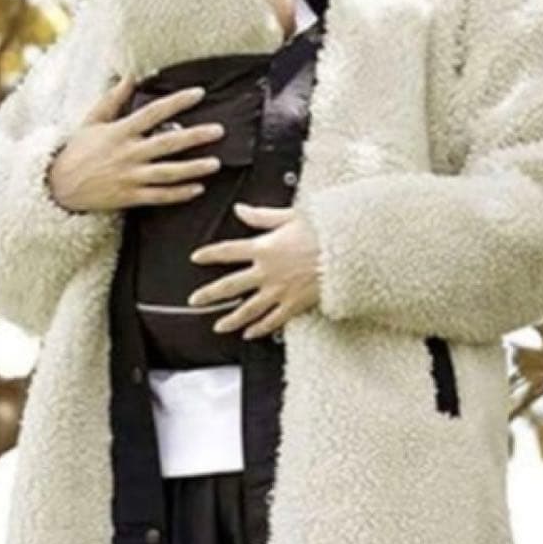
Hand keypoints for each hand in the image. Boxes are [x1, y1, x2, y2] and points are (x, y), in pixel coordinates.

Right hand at [46, 75, 226, 210]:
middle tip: (219, 131)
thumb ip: (113, 98)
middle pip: (166, 143)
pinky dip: (179, 194)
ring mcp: (129, 177)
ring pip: (167, 173)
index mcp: (120, 131)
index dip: (177, 102)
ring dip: (193, 169)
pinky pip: (159, 196)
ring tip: (215, 164)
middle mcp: (127, 153)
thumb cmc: (77, 150)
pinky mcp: (129, 197)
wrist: (58, 186)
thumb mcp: (92, 120)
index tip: (199, 94)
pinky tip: (198, 189)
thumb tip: (129, 75)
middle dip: (194, 137)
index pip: (153, 112)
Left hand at [188, 203, 320, 338]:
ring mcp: (279, 291)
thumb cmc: (323, 231)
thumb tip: (240, 209)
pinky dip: (259, 329)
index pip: (227, 251)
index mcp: (263, 247)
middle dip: (209, 294)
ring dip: (230, 320)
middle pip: (230, 286)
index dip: (209, 254)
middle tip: (195, 300)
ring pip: (248, 310)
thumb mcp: (290, 216)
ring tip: (218, 327)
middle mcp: (266, 272)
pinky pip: (272, 321)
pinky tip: (249, 334)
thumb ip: (261, 216)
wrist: (347, 252)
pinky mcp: (293, 305)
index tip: (196, 258)